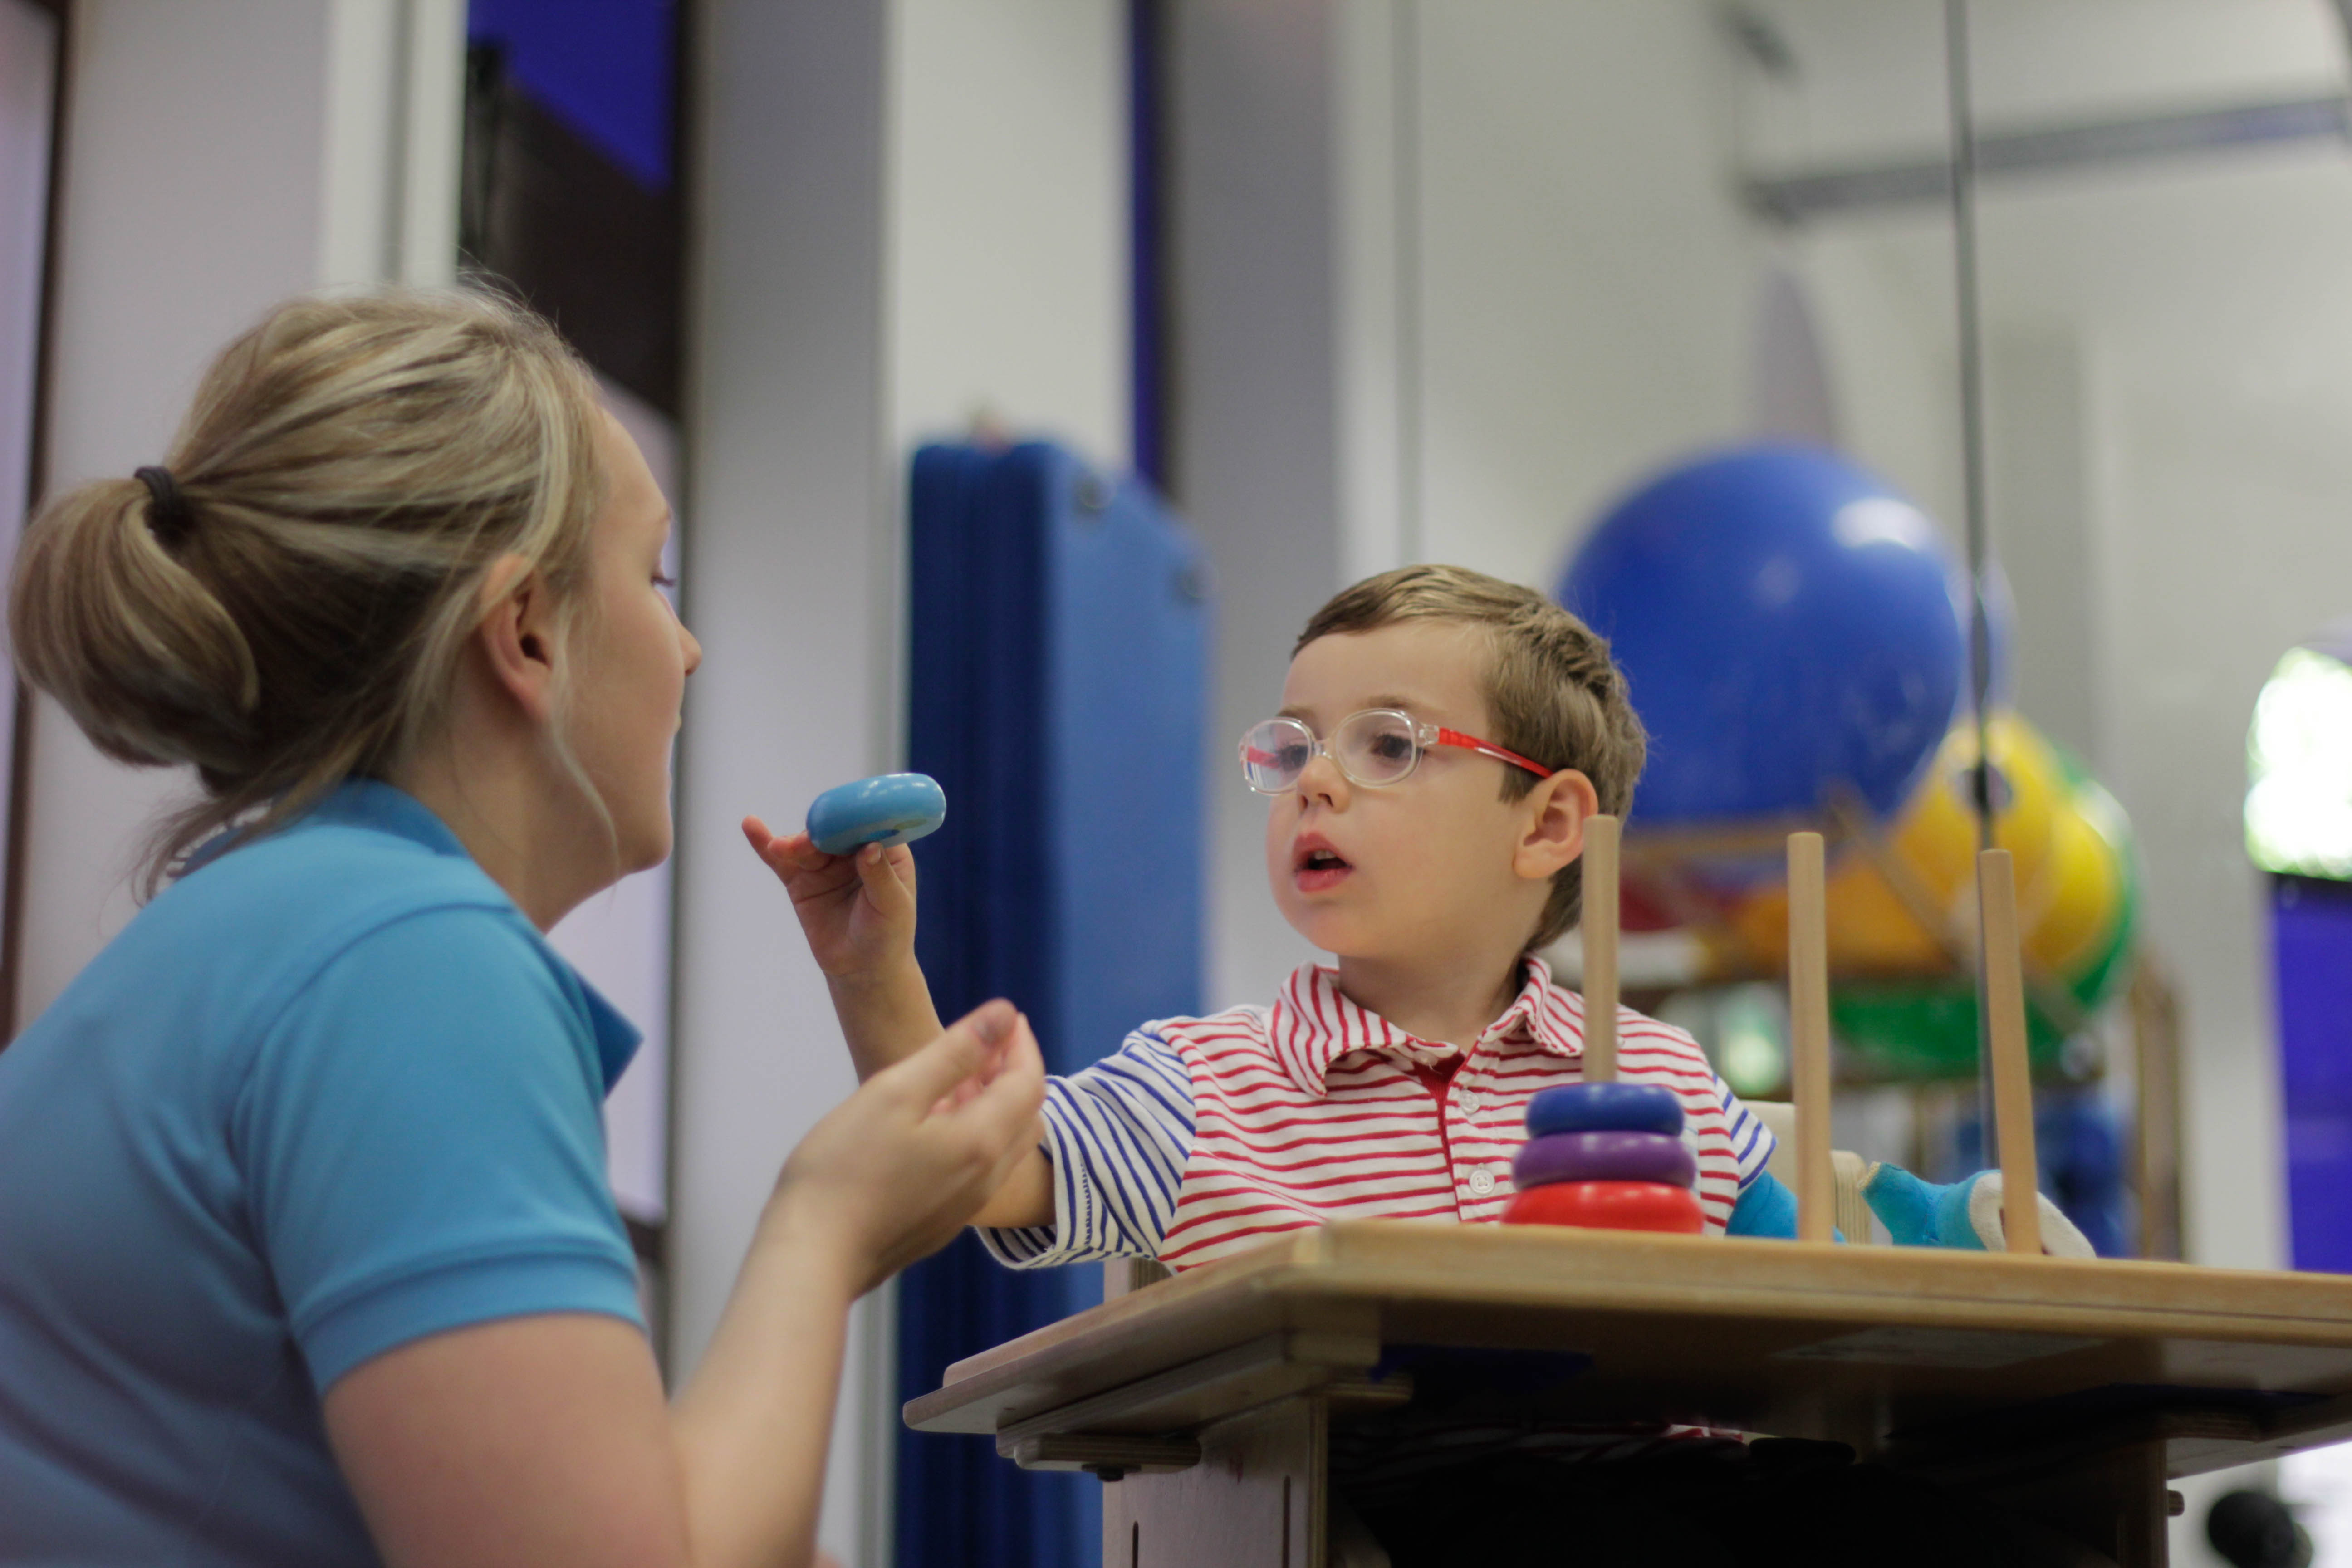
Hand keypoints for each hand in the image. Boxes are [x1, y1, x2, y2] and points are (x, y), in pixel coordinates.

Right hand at [743, 816, 916, 981]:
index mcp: (885, 850)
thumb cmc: (888, 935)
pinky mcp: (802, 881)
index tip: (837, 813)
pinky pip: (783, 861)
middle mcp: (853, 851)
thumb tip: (870, 846)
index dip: (854, 816)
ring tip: (782, 849)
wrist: (861, 969)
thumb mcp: (892, 905)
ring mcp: (826, 865)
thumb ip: (880, 876)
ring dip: (794, 844)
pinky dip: (765, 844)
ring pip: (807, 845)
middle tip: (805, 844)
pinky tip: (751, 826)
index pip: (870, 823)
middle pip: (833, 830)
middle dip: (818, 833)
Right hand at [768, 999, 1045, 1294]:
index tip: (1006, 1016)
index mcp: (982, 1143)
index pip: (1028, 1082)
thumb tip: (1004, 1014)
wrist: (812, 1254)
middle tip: (984, 1044)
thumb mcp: (896, 1091)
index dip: (1022, 1044)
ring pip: (1007, 1146)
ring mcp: (966, 1208)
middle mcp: (986, 1180)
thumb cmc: (843, 1166)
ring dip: (998, 1106)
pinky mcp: (942, 1225)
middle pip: (1026, 1115)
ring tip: (961, 1079)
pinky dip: (978, 1136)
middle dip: (1015, 1072)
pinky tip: (938, 1126)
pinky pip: (982, 1171)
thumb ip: (956, 1051)